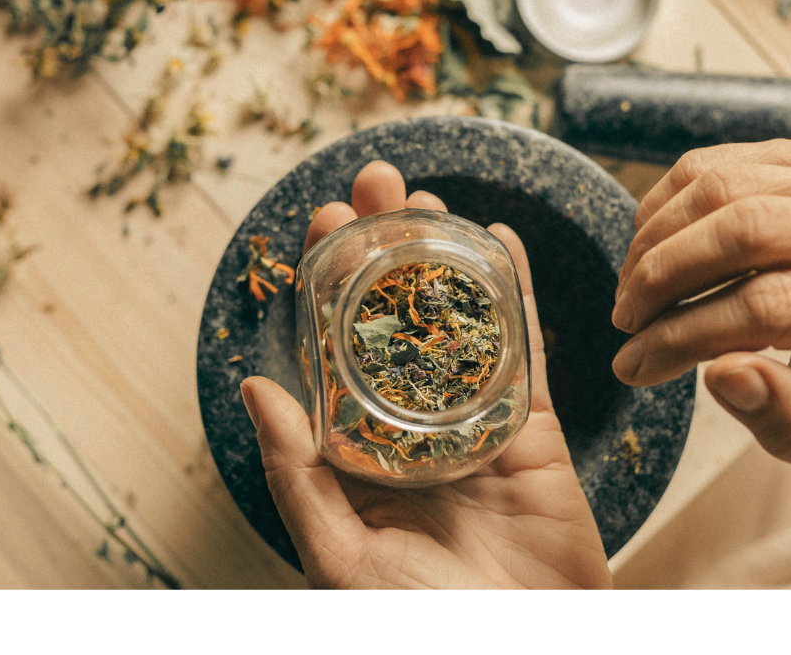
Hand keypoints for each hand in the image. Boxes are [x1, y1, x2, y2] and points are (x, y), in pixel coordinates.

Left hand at [241, 161, 611, 588]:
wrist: (522, 647)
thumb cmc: (418, 620)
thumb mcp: (339, 556)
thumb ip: (301, 476)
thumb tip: (256, 386)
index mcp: (359, 456)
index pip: (336, 349)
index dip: (329, 283)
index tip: (321, 224)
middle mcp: (413, 430)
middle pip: (396, 319)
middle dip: (385, 247)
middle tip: (375, 182)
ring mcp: (475, 425)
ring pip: (459, 321)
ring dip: (444, 255)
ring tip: (426, 194)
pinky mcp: (535, 433)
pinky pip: (526, 352)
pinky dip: (519, 295)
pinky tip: (504, 241)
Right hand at [612, 140, 790, 481]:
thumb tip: (724, 376)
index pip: (772, 307)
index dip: (686, 335)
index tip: (636, 365)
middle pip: (747, 230)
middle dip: (662, 278)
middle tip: (625, 322)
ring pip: (724, 187)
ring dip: (656, 240)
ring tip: (633, 293)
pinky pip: (719, 163)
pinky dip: (666, 205)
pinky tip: (652, 251)